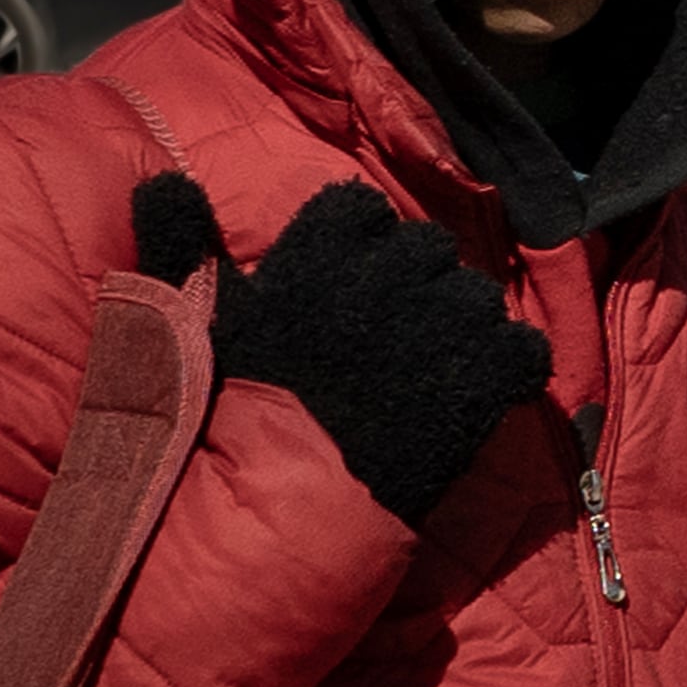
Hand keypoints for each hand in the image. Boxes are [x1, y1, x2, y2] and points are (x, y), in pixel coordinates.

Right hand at [138, 174, 552, 523]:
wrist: (286, 504)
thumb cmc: (239, 412)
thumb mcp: (200, 322)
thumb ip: (183, 246)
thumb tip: (162, 182)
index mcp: (324, 251)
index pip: (360, 211)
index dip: (354, 250)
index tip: (339, 294)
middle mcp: (392, 273)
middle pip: (426, 248)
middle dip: (411, 285)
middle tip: (385, 341)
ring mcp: (447, 322)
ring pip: (477, 296)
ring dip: (459, 328)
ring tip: (422, 374)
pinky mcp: (489, 375)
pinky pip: (524, 351)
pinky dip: (507, 370)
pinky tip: (471, 396)